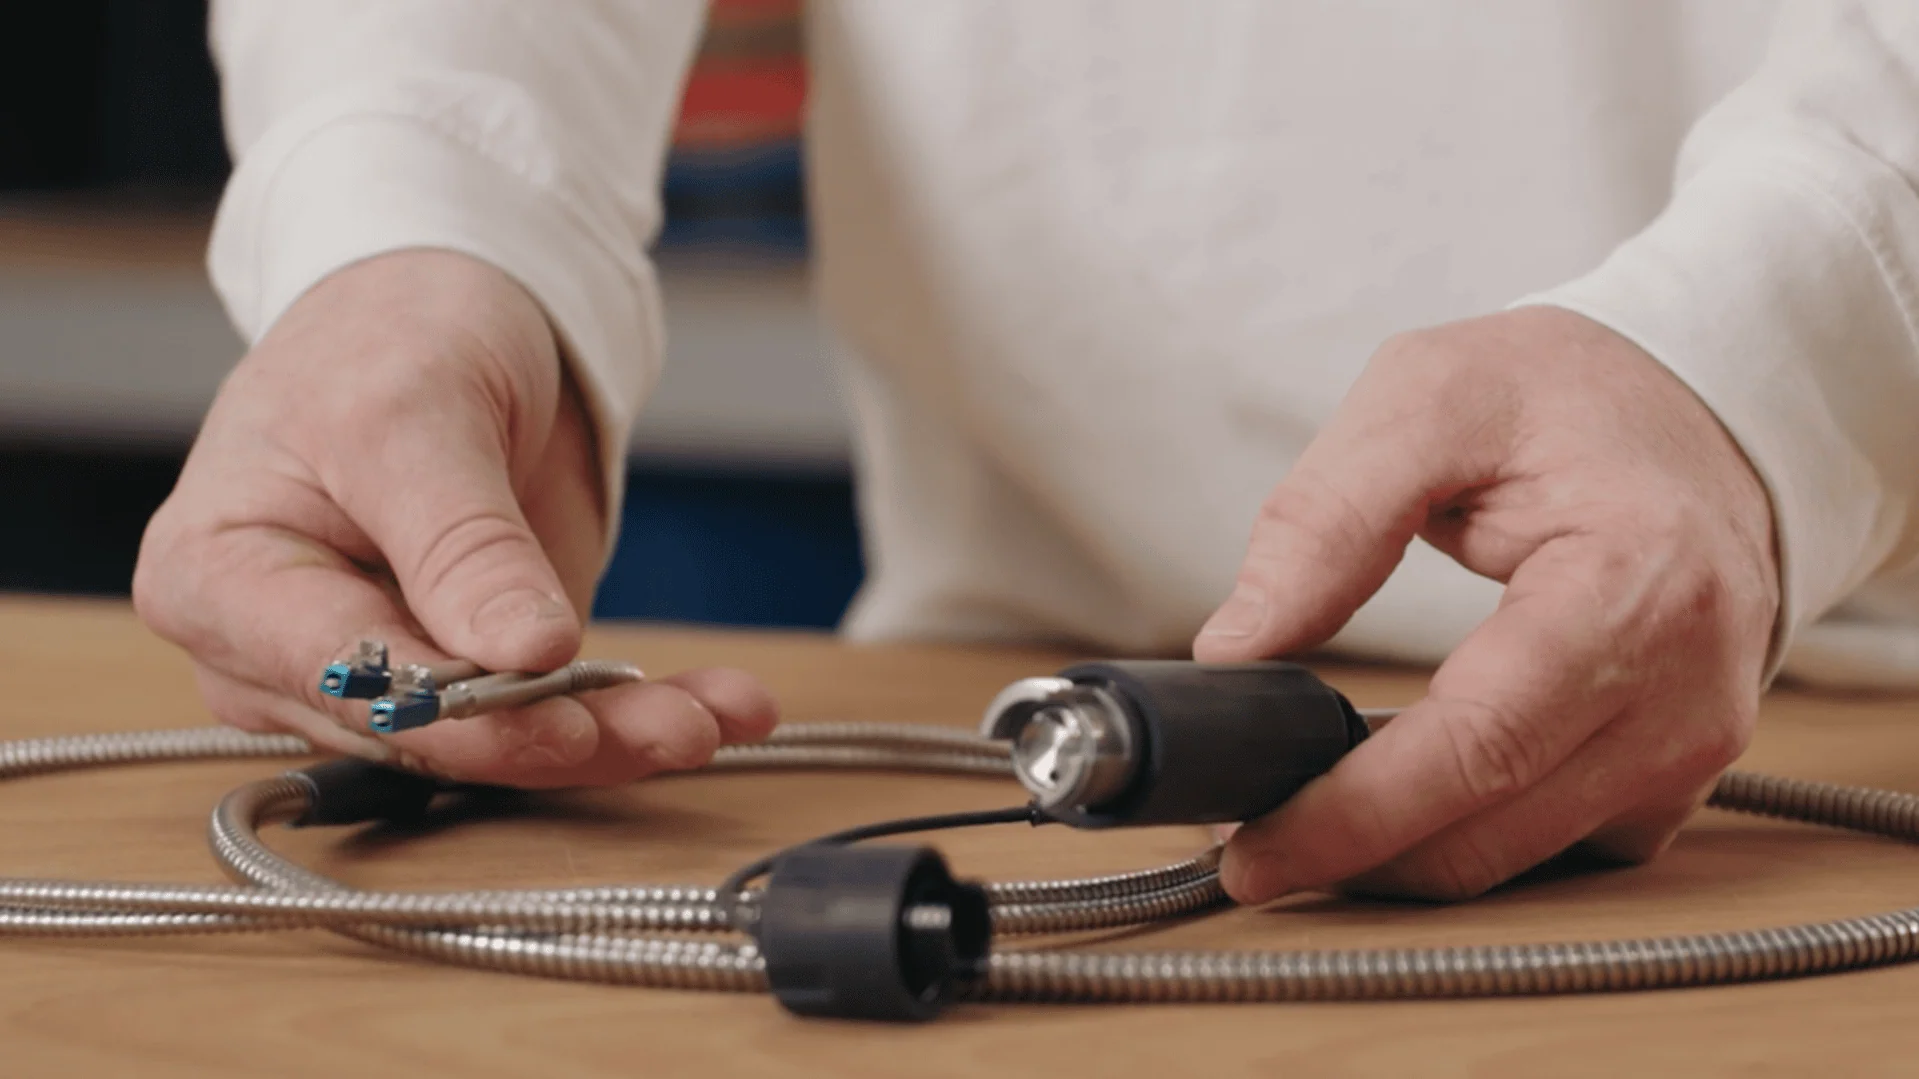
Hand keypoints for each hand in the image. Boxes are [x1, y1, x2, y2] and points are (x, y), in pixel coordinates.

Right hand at [135, 250, 776, 785]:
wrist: (443, 302)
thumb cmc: (386, 333)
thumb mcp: (412, 412)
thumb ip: (459, 541)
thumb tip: (517, 653)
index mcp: (219, 580)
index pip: (336, 676)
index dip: (450, 711)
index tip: (552, 707)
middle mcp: (284, 652)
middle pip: (425, 730)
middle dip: (558, 734)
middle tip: (674, 727)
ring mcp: (378, 672)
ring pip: (499, 741)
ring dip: (617, 733)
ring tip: (717, 715)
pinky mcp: (465, 670)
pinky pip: (547, 715)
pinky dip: (634, 711)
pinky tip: (719, 705)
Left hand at [1196, 306, 1778, 901]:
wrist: (1701, 409)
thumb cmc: (1569, 395)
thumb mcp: (1429, 398)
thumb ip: (1325, 520)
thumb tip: (1238, 647)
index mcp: (1635, 585)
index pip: (1477, 745)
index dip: (1352, 815)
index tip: (1252, 848)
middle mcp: (1684, 690)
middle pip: (1490, 831)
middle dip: (1351, 854)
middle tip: (1242, 841)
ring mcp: (1692, 745)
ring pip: (1516, 862)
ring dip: (1397, 858)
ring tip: (1299, 814)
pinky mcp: (1676, 773)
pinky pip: (1553, 847)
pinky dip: (1462, 837)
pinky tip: (1394, 799)